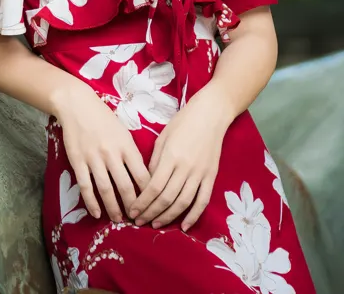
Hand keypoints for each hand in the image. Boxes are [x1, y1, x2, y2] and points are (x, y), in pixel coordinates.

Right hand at [52, 83, 150, 222]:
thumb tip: (144, 178)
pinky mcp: (78, 161)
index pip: (143, 176)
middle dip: (133, 207)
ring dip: (113, 208)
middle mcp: (112, 154)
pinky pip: (86, 186)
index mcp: (127, 147)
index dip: (149, 195)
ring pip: (106, 189)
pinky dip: (91, 202)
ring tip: (119, 220)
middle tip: (137, 220)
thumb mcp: (125, 133)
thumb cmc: (105, 119)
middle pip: (126, 187)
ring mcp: (94, 158)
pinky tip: (96, 213)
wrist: (78, 105)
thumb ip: (133, 154)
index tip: (152, 207)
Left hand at [128, 89, 230, 231]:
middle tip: (138, 222)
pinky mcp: (211, 177)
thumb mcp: (162, 138)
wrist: (210, 115)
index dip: (142, 202)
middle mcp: (185, 168)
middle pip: (166, 198)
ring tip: (155, 224)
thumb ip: (154, 161)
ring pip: (183, 203)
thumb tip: (147, 184)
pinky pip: (202, 201)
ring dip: (168, 217)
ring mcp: (200, 174)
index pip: (154, 187)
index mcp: (170, 157)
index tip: (132, 211)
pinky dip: (193, 216)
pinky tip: (184, 226)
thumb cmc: (182, 123)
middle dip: (150, 213)